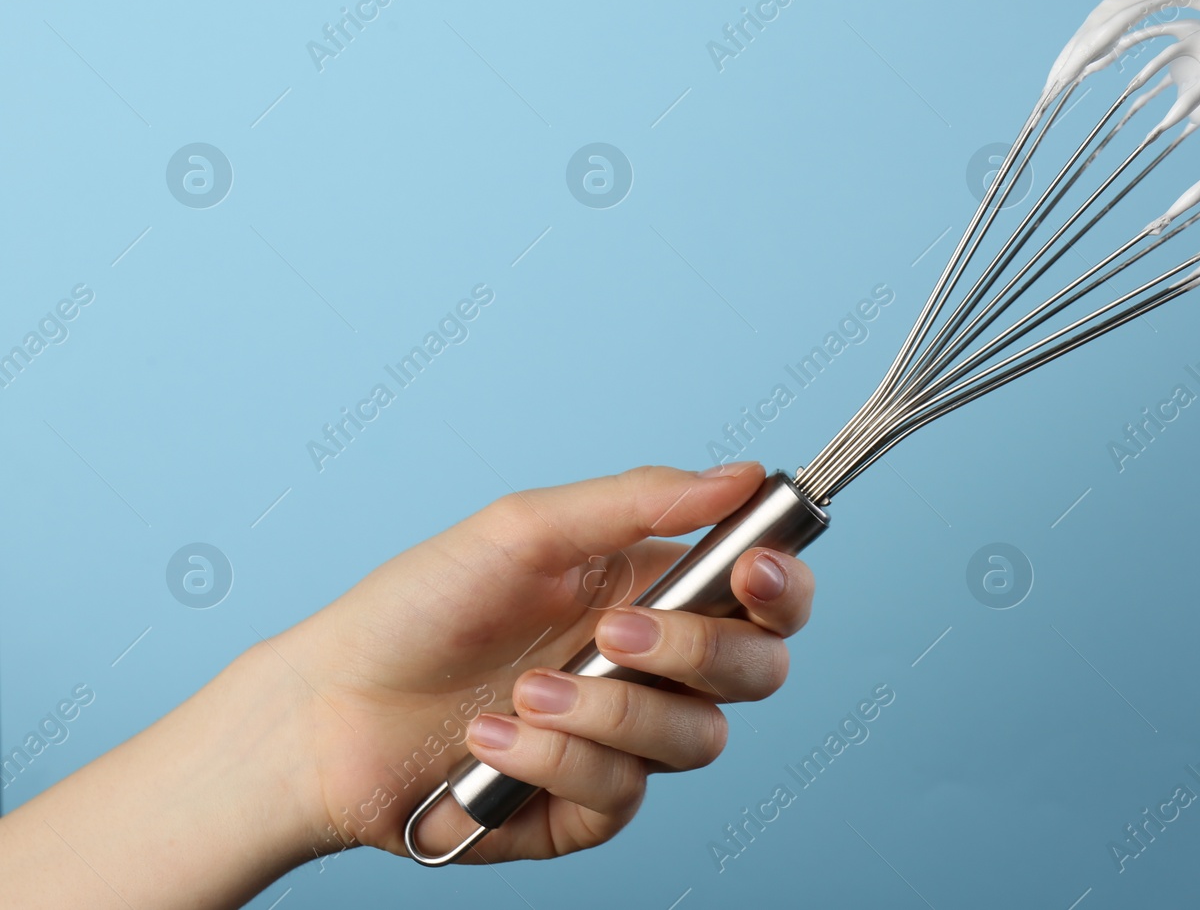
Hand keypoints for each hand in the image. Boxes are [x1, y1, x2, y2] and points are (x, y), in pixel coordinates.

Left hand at [274, 461, 814, 862]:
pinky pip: (622, 795)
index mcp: (653, 591)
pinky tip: (493, 737)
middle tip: (618, 631)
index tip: (755, 573)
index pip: (766, 597)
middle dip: (697, 653)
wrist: (328, 708)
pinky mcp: (585, 810)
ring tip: (525, 688)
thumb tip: (742, 475)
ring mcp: (624, 742)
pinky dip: (557, 758)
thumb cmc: (420, 606)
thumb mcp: (525, 529)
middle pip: (758, 674)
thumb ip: (640, 500)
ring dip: (611, 710)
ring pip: (698, 741)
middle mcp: (654, 670)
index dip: (784, 588)